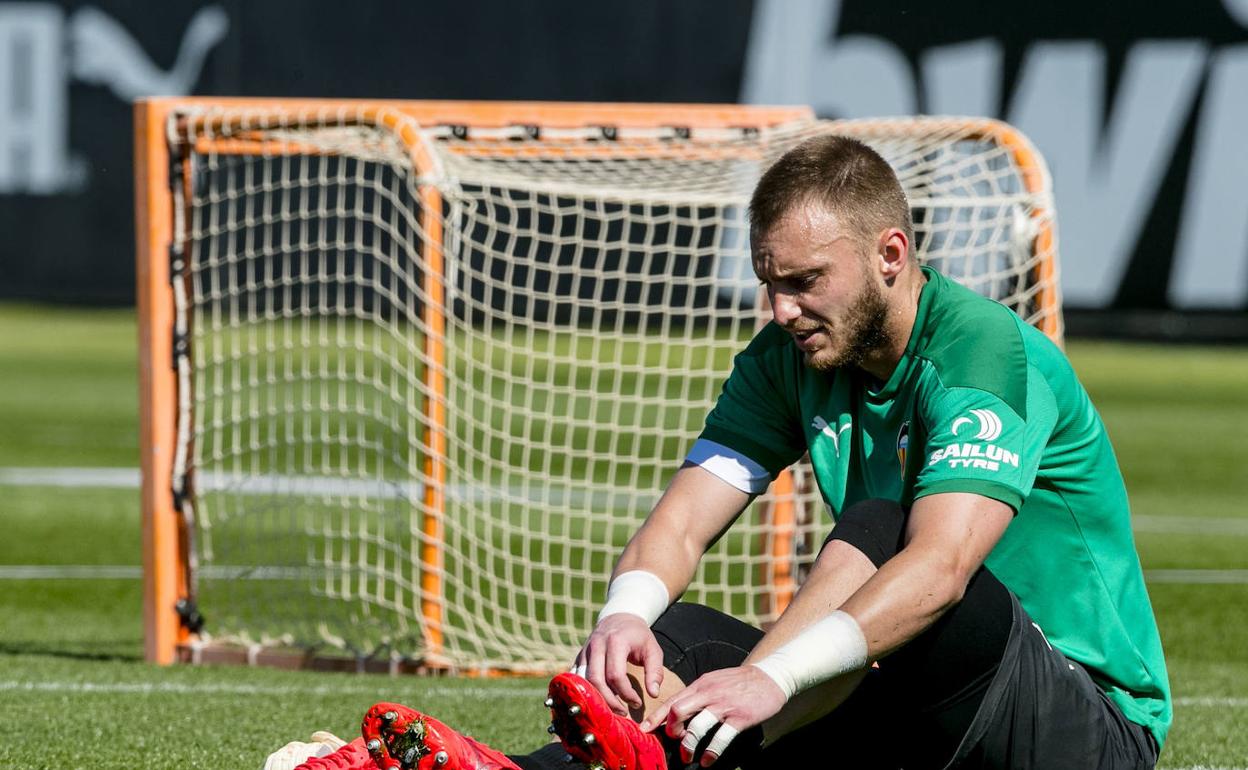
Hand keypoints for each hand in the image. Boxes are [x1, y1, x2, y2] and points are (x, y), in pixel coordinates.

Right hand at [573, 613, 664, 714]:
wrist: (619, 616)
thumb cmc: (638, 636)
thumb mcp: (653, 649)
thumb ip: (655, 671)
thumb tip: (653, 694)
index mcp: (615, 641)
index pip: (616, 675)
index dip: (626, 694)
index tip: (637, 702)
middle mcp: (596, 645)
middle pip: (596, 680)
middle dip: (610, 701)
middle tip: (623, 712)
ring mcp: (585, 650)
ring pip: (583, 681)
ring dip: (596, 698)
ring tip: (612, 708)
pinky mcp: (579, 656)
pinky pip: (577, 678)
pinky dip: (586, 691)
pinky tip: (599, 700)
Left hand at [639, 665, 786, 766]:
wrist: (769, 677)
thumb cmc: (739, 682)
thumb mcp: (713, 682)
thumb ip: (696, 695)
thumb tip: (677, 711)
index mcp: (700, 685)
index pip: (672, 700)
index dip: (656, 717)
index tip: (644, 729)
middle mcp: (708, 694)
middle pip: (678, 711)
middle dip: (670, 730)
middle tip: (674, 742)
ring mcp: (724, 706)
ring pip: (697, 726)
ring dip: (688, 745)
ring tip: (688, 757)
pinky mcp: (739, 718)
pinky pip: (720, 738)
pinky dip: (711, 752)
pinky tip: (707, 760)